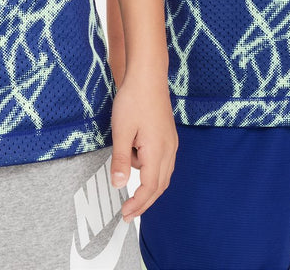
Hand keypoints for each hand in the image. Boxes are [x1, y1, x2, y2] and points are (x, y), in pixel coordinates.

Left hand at [109, 69, 177, 220]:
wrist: (148, 75)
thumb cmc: (133, 99)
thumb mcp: (121, 130)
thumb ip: (121, 159)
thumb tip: (119, 185)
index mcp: (157, 151)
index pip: (149, 188)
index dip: (138, 204)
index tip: (125, 214)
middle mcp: (169, 149)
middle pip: (160, 186)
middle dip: (144, 202)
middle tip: (128, 213)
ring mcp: (171, 142)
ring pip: (163, 174)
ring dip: (148, 186)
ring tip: (128, 185)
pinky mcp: (168, 135)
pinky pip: (163, 162)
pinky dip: (152, 171)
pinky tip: (138, 163)